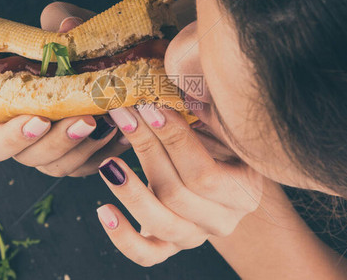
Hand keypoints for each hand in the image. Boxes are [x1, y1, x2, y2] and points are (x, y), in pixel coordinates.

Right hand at [0, 2, 130, 176]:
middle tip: (86, 120)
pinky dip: (108, 150)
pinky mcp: (82, 160)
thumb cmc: (66, 47)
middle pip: (32, 158)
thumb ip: (57, 26)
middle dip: (60, 141)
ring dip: (87, 147)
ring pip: (63, 166)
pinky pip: (93, 165)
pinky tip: (125, 131)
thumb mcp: (60, 29)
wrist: (99, 60)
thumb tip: (69, 24)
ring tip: (109, 123)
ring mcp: (53, 155)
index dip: (12, 136)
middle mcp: (25, 142)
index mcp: (2, 115)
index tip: (39, 118)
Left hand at [95, 104, 265, 266]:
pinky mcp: (169, 248)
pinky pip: (145, 255)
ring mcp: (194, 237)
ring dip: (130, 191)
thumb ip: (210, 117)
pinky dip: (122, 237)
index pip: (204, 172)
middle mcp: (222, 221)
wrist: (224, 187)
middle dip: (147, 151)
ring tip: (108, 163)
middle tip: (123, 118)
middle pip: (177, 193)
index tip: (148, 108)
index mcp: (243, 192)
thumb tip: (185, 91)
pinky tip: (104, 211)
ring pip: (160, 223)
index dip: (174, 140)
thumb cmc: (221, 151)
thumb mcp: (224, 133)